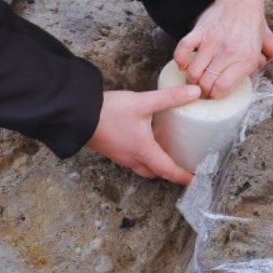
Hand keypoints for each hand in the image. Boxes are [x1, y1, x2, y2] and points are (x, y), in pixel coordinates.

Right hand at [86, 85, 201, 182]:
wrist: (77, 114)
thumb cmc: (109, 112)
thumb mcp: (143, 102)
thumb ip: (170, 98)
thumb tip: (195, 92)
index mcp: (144, 152)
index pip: (168, 171)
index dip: (183, 176)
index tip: (196, 180)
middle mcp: (132, 159)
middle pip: (156, 173)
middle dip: (170, 172)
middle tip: (184, 166)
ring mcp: (120, 156)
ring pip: (143, 168)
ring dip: (156, 165)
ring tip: (168, 153)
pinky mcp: (112, 150)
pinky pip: (132, 160)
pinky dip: (144, 157)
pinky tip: (147, 141)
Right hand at [174, 0, 272, 96]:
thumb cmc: (253, 22)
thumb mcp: (268, 41)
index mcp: (246, 59)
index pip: (223, 88)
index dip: (215, 96)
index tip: (213, 96)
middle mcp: (228, 53)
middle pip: (207, 83)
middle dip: (202, 92)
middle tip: (201, 92)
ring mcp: (212, 42)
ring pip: (194, 71)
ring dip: (191, 79)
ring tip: (193, 80)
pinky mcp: (199, 32)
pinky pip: (183, 50)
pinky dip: (180, 60)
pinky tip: (183, 64)